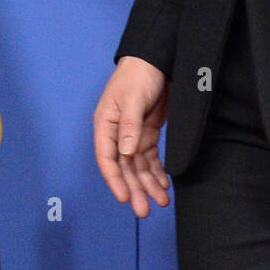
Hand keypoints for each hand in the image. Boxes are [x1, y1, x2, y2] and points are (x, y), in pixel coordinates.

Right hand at [93, 56, 170, 217]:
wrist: (158, 58)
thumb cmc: (138, 74)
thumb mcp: (132, 99)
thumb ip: (129, 126)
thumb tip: (126, 153)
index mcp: (106, 124)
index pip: (107, 158)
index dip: (115, 180)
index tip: (125, 198)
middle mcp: (117, 133)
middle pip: (124, 168)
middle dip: (134, 189)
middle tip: (145, 211)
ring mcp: (133, 135)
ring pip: (138, 167)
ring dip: (148, 185)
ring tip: (161, 202)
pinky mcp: (148, 133)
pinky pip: (150, 159)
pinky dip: (157, 172)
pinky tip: (164, 185)